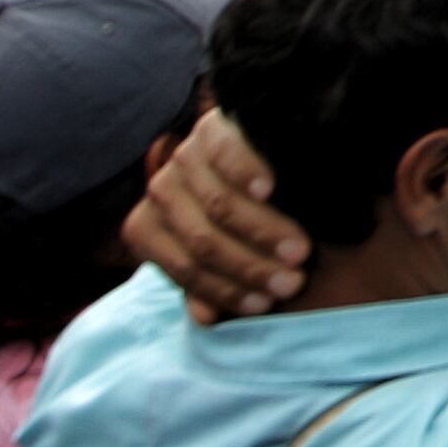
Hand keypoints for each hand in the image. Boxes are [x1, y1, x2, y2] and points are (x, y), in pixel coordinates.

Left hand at [123, 107, 307, 322]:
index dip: (225, 290)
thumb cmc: (236, 207)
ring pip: (218, 207)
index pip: (185, 269)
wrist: (251, 142)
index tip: (266, 305)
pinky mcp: (210, 128)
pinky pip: (226, 156)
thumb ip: (209, 278)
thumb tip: (206, 318)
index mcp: (147, 227)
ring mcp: (183, 158)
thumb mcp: (219, 247)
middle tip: (293, 281)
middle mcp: (158, 192)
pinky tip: (270, 189)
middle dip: (251, 266)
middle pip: (203, 241)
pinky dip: (247, 174)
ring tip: (300, 250)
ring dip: (263, 232)